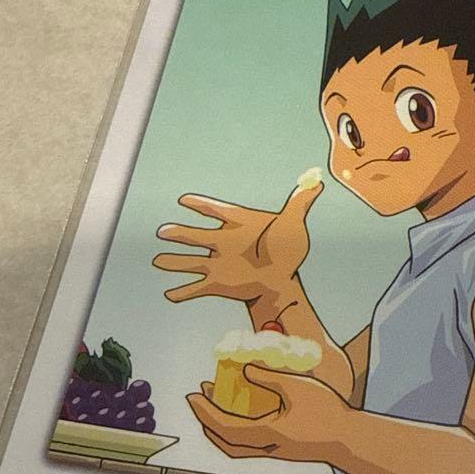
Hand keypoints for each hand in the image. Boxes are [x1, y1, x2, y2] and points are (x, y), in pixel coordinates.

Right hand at [153, 175, 322, 303]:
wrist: (283, 281)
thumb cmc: (287, 250)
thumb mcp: (294, 224)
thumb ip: (301, 202)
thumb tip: (317, 179)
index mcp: (237, 224)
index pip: (217, 211)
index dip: (201, 205)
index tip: (184, 200)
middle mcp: (223, 243)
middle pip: (197, 236)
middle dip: (180, 234)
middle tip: (163, 231)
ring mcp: (218, 264)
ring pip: (191, 262)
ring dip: (175, 262)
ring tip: (157, 261)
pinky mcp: (219, 284)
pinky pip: (196, 288)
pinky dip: (183, 292)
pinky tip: (168, 294)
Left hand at [187, 365, 347, 462]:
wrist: (350, 440)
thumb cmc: (328, 411)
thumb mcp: (298, 386)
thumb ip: (270, 376)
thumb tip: (245, 369)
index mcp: (267, 433)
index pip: (225, 426)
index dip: (205, 411)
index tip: (193, 395)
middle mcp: (266, 448)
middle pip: (225, 443)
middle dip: (206, 422)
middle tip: (197, 400)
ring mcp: (274, 453)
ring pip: (236, 449)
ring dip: (219, 430)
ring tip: (214, 408)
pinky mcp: (282, 452)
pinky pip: (249, 447)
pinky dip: (236, 434)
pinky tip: (243, 415)